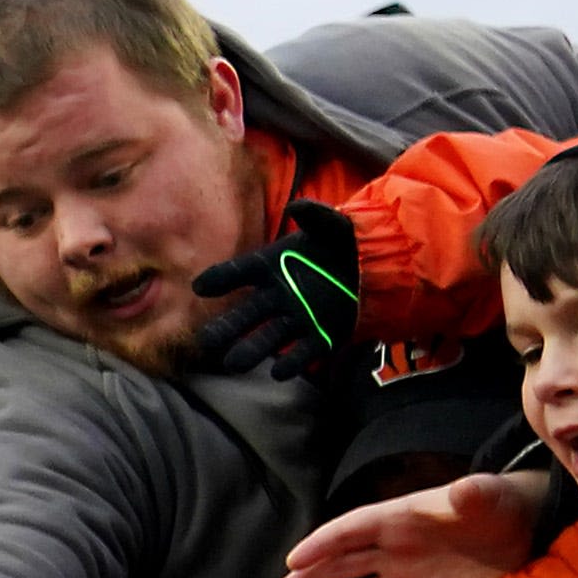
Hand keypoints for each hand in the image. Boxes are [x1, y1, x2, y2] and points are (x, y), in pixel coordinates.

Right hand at [184, 199, 365, 381]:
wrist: (377, 265)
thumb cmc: (344, 242)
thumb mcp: (334, 224)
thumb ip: (317, 215)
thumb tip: (297, 206)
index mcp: (273, 266)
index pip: (240, 272)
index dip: (220, 278)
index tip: (200, 287)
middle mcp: (279, 296)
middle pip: (246, 314)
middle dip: (226, 327)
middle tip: (207, 340)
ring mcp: (298, 319)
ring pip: (268, 337)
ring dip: (250, 351)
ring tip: (233, 363)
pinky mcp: (322, 337)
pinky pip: (303, 352)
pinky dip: (291, 362)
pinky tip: (280, 372)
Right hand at [279, 470, 552, 577]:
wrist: (527, 526)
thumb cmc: (499, 503)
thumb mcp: (487, 495)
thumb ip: (473, 494)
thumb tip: (463, 491)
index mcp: (401, 520)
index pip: (353, 531)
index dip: (323, 544)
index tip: (294, 561)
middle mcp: (398, 552)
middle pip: (346, 565)